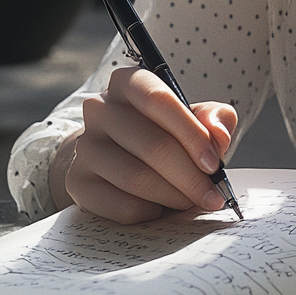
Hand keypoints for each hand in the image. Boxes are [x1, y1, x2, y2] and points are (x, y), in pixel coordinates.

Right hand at [49, 66, 237, 223]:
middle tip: (211, 195)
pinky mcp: (77, 181)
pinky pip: (120, 204)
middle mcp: (100, 108)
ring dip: (173, 196)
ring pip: (136, 177)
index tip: (214, 164)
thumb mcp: (194, 119)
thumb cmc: (165, 133)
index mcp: (128, 82)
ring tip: (190, 201)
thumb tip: (218, 133)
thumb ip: (214, 119)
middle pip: (152, 144)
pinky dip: (149, 211)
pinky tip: (160, 208)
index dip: (191, 134)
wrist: (119, 158)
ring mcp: (85, 146)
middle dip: (190, 176)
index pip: (158, 100)